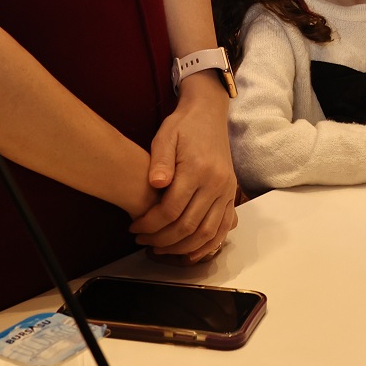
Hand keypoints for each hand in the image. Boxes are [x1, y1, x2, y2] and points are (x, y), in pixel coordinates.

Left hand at [131, 73, 238, 261]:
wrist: (208, 114)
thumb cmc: (183, 126)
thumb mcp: (165, 136)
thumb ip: (159, 160)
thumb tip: (154, 184)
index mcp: (198, 170)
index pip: (171, 210)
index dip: (150, 225)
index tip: (134, 228)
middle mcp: (216, 184)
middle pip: (188, 226)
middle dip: (161, 240)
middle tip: (142, 241)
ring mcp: (226, 191)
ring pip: (206, 233)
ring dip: (182, 248)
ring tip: (160, 249)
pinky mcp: (231, 195)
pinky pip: (223, 228)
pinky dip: (207, 245)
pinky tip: (189, 251)